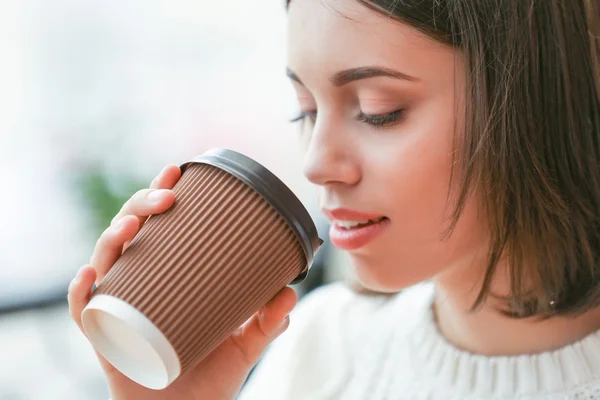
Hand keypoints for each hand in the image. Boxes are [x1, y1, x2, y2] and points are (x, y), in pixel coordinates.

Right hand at [68, 164, 296, 399]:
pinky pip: (84, 312)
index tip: (175, 171)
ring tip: (133, 226)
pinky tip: (92, 275)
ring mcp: (119, 309)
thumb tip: (289, 290)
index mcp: (165, 277)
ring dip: (112, 239)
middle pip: (128, 234)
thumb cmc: (208, 378)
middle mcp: (138, 286)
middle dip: (139, 206)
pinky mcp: (105, 339)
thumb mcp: (244, 344)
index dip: (159, 195)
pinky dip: (82, 293)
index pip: (157, 227)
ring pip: (104, 263)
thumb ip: (266, 320)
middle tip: (165, 196)